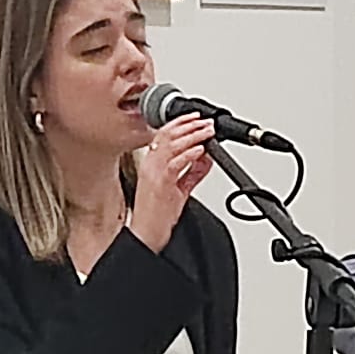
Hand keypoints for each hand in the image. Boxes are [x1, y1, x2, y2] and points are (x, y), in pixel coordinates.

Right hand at [129, 114, 214, 253]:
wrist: (147, 235)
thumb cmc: (158, 215)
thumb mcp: (180, 189)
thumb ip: (193, 172)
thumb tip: (207, 158)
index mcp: (152, 163)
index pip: (164, 135)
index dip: (180, 123)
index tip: (196, 118)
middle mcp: (150, 165)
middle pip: (167, 135)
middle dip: (189, 126)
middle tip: (206, 123)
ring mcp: (153, 174)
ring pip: (171, 146)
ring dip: (192, 136)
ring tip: (207, 132)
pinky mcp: (160, 184)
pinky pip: (174, 164)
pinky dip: (188, 155)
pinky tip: (200, 151)